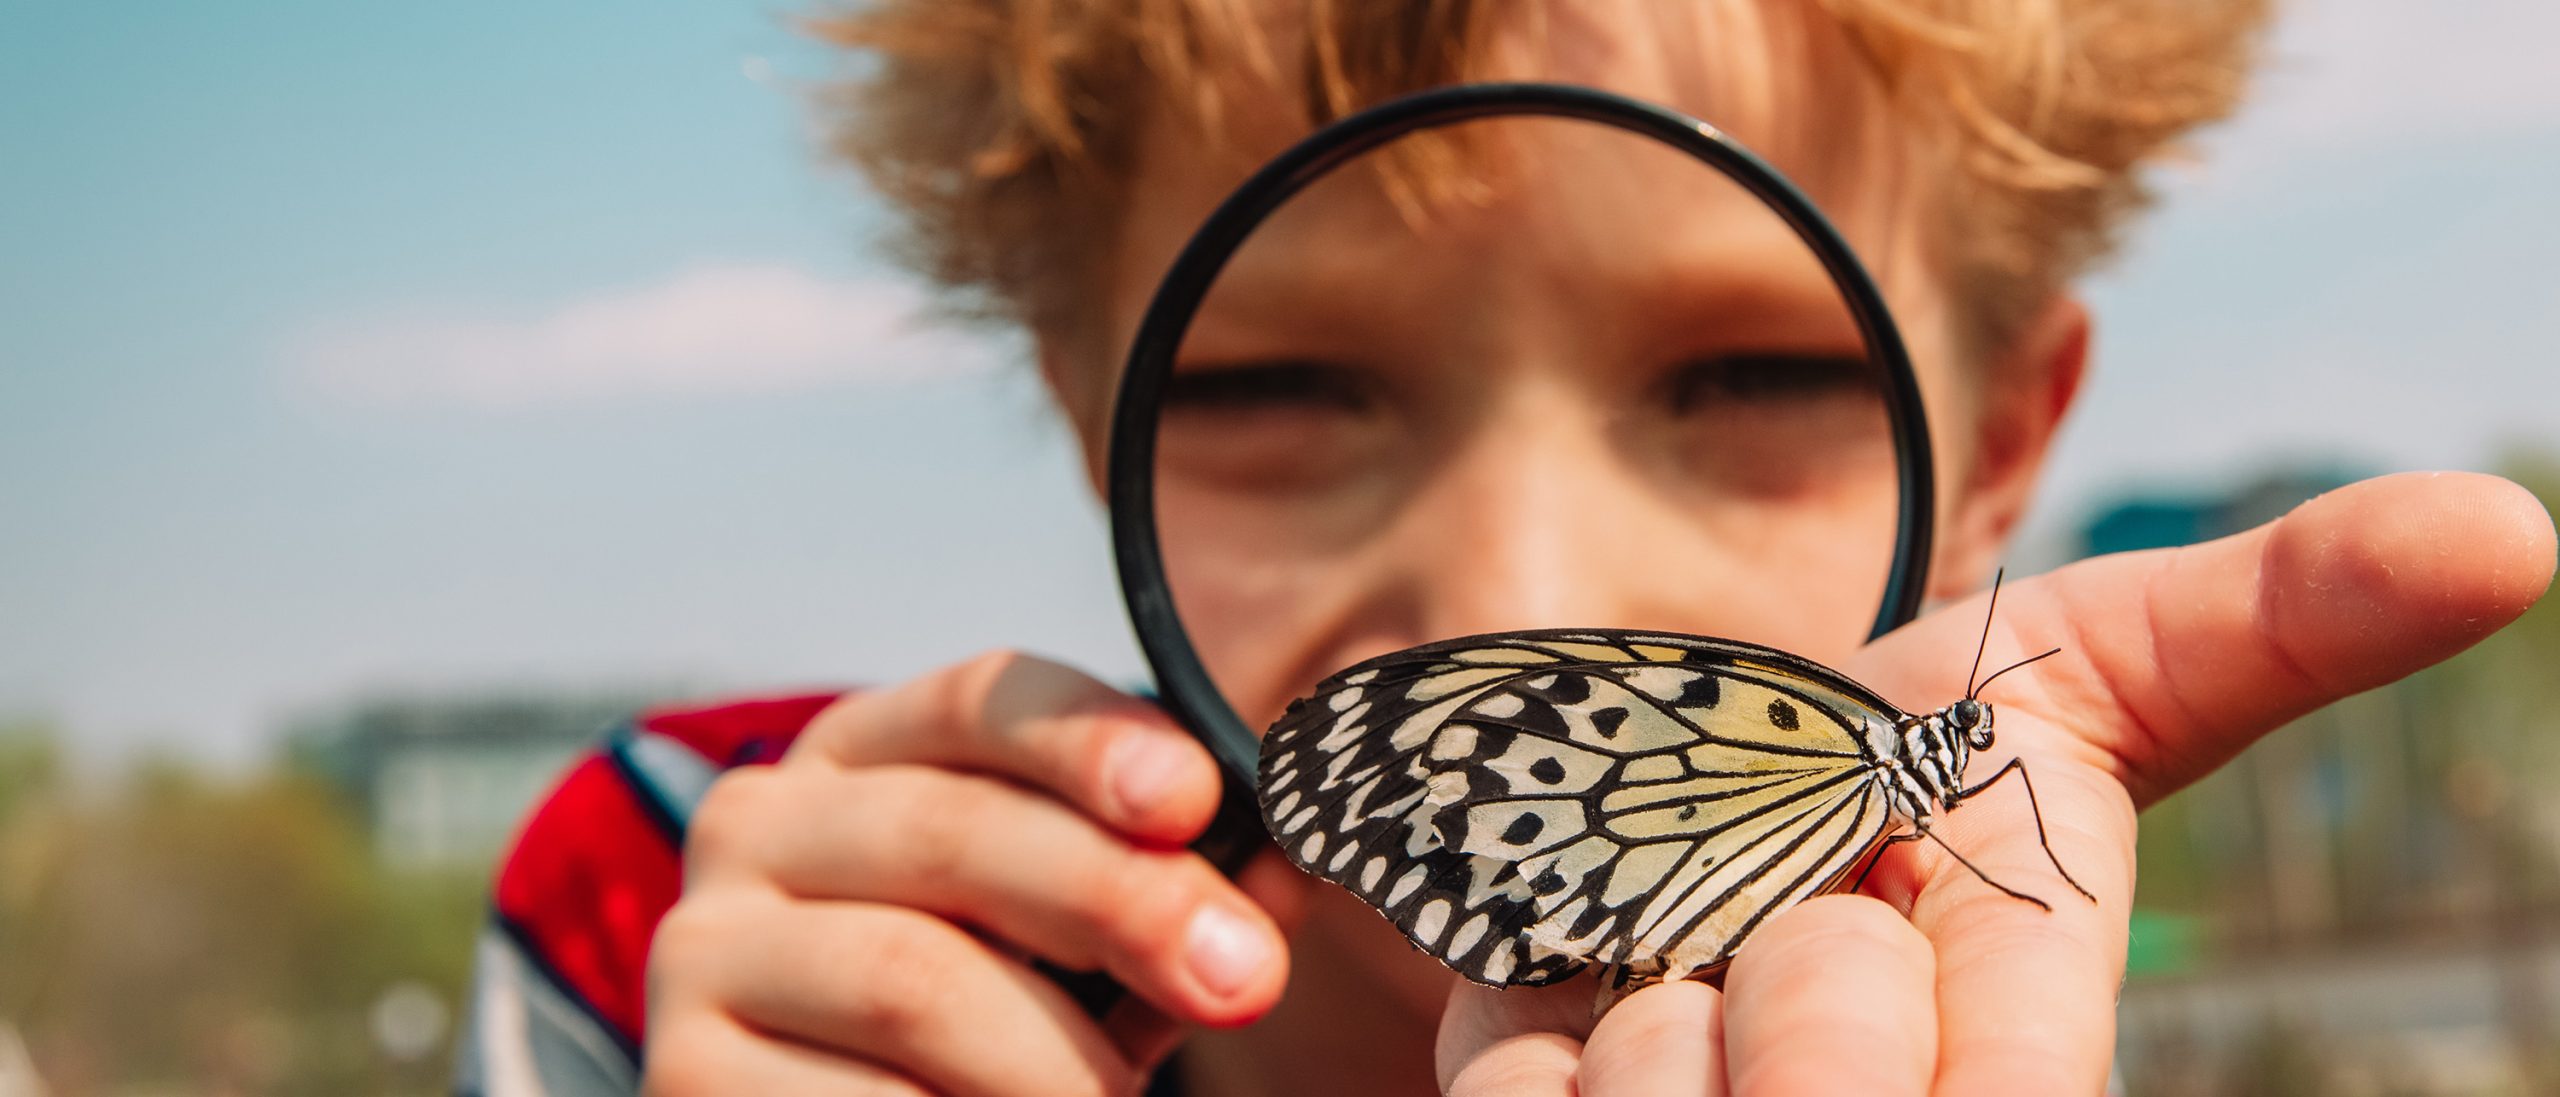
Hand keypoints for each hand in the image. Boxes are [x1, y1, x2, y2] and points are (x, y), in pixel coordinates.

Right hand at [644, 651, 1303, 1095]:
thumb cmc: (994, 1037)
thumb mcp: (1083, 949)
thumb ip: (1170, 894)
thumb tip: (1286, 876)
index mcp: (869, 753)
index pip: (984, 699)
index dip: (1091, 740)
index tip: (1193, 798)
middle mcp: (761, 822)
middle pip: (957, 833)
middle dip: (1119, 903)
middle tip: (1243, 980)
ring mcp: (703, 946)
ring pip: (910, 977)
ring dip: (1053, 1060)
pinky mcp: (683, 1071)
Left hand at [1437, 471, 2555, 1094]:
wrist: (1684, 788)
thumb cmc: (1914, 735)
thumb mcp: (2091, 658)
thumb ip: (2280, 615)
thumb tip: (2511, 533)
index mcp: (2023, 1012)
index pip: (2027, 1077)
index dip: (1979, 1051)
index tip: (1947, 985)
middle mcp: (1878, 1087)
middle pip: (1832, 1062)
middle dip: (1803, 968)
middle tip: (1805, 903)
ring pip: (1657, 1086)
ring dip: (1646, 995)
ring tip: (1680, 958)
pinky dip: (1525, 1039)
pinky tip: (1569, 1000)